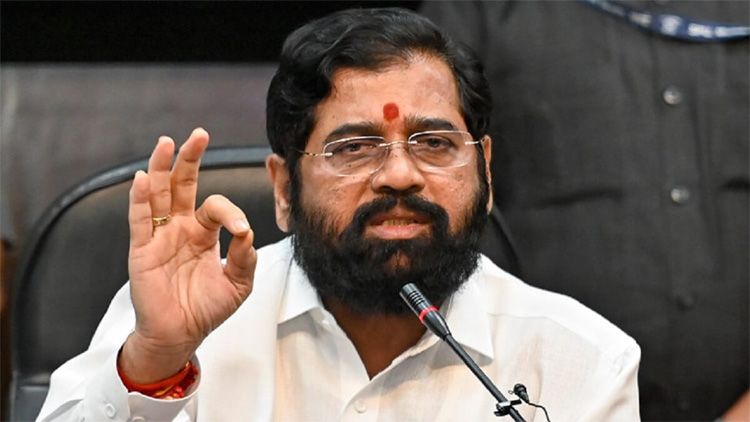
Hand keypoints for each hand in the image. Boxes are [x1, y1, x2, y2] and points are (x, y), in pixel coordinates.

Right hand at [119, 128, 256, 382]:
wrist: (181, 335)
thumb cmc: (207, 308)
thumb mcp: (238, 284)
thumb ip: (244, 258)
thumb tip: (247, 233)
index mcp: (203, 232)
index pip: (216, 207)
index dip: (230, 213)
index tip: (241, 230)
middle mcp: (180, 228)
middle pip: (183, 185)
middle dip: (190, 159)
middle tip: (199, 134)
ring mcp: (159, 236)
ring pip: (158, 195)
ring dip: (162, 168)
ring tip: (167, 143)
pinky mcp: (142, 250)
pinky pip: (140, 221)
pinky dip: (140, 199)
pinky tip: (144, 179)